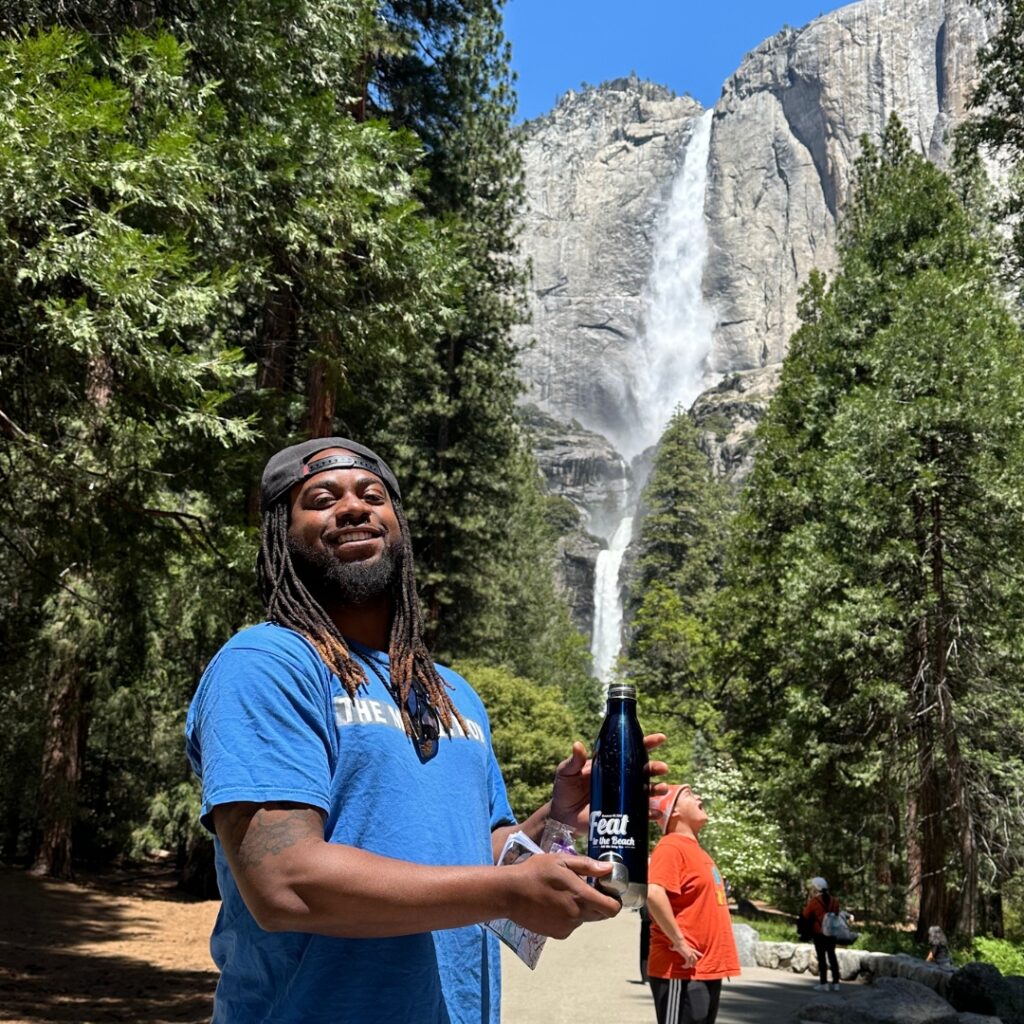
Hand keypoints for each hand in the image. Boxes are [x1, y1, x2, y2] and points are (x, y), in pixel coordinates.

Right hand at [505, 852, 621, 938]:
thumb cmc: (535, 872)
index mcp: (581, 896)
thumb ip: (586, 866)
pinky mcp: (557, 934)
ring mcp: (567, 927)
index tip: (609, 892)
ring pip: (584, 919)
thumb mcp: (560, 860)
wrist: (510, 893)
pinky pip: (571, 926)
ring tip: (563, 895)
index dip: (615, 901)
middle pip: (601, 915)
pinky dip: (568, 917)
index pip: (612, 908)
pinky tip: (554, 905)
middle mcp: (577, 915)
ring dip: (581, 909)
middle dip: (599, 903)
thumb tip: (608, 868)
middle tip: (585, 889)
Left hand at [549, 734, 668, 834]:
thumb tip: (578, 745)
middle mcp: (619, 779)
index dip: (645, 743)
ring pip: (645, 790)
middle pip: (642, 770)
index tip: (660, 739)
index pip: (629, 750)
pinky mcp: (622, 813)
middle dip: (655, 767)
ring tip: (663, 788)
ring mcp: (622, 796)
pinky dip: (650, 812)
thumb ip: (573, 761)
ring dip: (657, 788)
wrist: (562, 816)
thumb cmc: (564, 790)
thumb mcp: (567, 772)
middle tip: (662, 768)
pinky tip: (656, 812)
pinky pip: (640, 812)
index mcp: (608, 764)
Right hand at [670, 936, 700, 968]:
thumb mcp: (676, 946)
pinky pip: (688, 963)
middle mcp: (691, 952)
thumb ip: (673, 947)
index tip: (702, 955)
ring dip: (690, 965)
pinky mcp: (687, 956)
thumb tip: (669, 947)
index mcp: (690, 949)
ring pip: (693, 962)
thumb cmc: (677, 943)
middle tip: (692, 966)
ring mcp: (690, 954)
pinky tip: (682, 966)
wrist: (679, 942)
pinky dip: (686, 966)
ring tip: (687, 967)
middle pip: (695, 958)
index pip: (695, 951)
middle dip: (694, 963)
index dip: (699, 954)